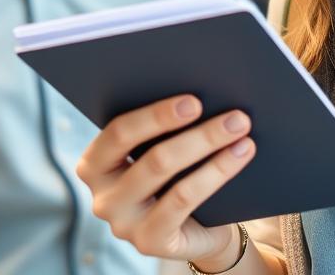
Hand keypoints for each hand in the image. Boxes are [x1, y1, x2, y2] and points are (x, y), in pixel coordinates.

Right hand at [77, 95, 256, 266]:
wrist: (196, 229)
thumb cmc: (175, 176)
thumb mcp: (159, 150)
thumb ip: (162, 129)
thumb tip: (200, 93)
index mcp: (94, 165)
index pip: (118, 133)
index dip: (156, 115)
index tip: (194, 100)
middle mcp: (102, 197)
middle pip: (149, 157)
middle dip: (196, 133)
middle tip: (233, 116)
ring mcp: (123, 224)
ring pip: (168, 176)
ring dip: (210, 148)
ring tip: (241, 131)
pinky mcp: (149, 242)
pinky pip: (184, 201)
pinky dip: (216, 173)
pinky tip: (241, 154)